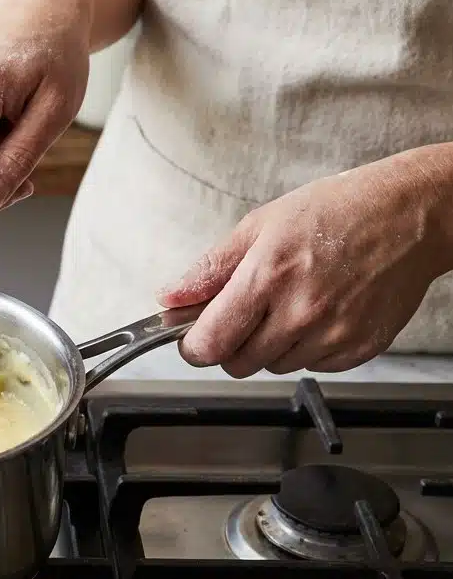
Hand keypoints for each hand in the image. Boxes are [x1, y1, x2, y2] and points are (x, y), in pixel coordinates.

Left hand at [158, 149, 452, 376]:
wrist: (409, 216)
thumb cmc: (337, 212)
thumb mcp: (260, 226)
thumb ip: (209, 269)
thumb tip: (169, 298)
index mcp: (266, 278)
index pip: (208, 344)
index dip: (193, 345)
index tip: (194, 336)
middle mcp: (299, 312)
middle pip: (237, 364)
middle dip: (231, 344)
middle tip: (246, 312)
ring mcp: (333, 334)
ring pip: (274, 367)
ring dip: (270, 346)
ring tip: (290, 303)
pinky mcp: (360, 348)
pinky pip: (313, 366)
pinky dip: (307, 348)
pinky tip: (319, 313)